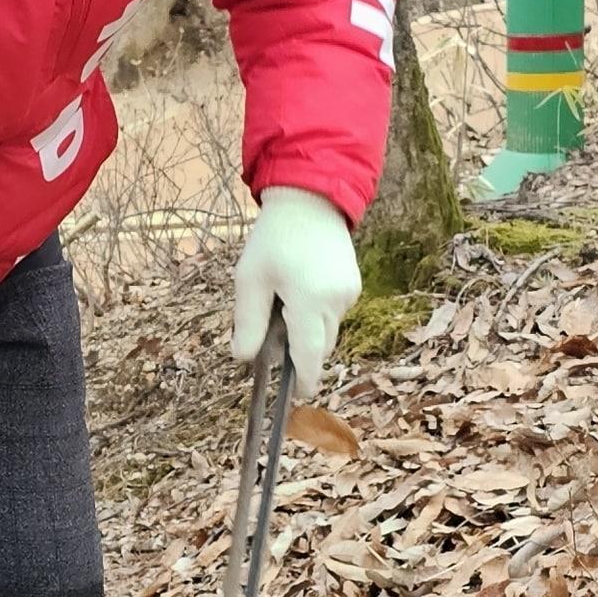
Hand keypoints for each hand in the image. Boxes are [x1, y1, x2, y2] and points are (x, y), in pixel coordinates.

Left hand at [232, 186, 361, 397]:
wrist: (310, 200)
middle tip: (273, 335)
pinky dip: (316, 313)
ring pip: (327, 330)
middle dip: (299, 352)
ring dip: (307, 330)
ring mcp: (349, 293)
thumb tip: (244, 358)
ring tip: (283, 301)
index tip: (297, 396)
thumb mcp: (250, 279)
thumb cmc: (274, 238)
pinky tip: (299, 289)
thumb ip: (247, 322)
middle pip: (319, 347)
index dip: (302, 379)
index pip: (308, 355)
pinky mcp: (354, 285)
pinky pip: (333, 313)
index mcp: (309, 301)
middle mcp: (336, 301)